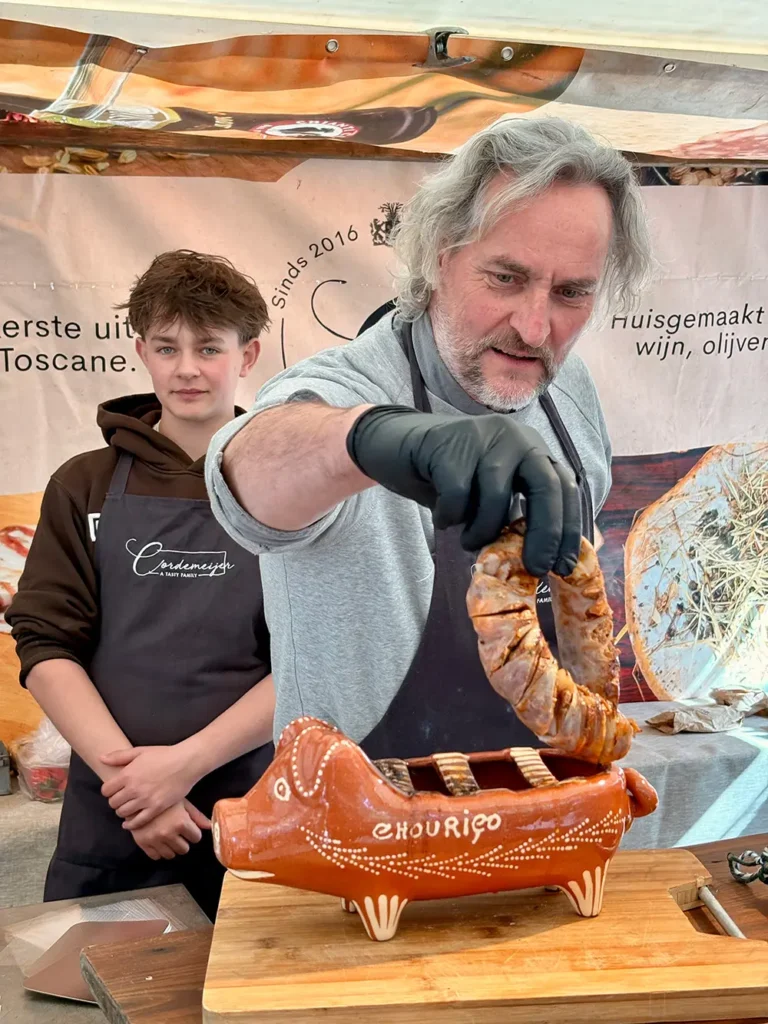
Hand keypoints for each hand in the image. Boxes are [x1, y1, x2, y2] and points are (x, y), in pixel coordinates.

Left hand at [100, 743, 200, 828]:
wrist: (186, 762)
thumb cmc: (164, 755)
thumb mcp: (140, 751)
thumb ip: (119, 756)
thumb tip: (101, 758)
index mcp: (128, 774)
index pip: (106, 790)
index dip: (108, 791)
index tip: (114, 790)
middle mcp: (134, 788)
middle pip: (113, 803)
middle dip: (115, 801)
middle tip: (121, 799)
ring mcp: (145, 800)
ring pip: (123, 813)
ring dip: (123, 811)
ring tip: (128, 808)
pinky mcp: (156, 808)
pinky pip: (137, 822)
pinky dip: (131, 824)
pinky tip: (130, 822)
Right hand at [131, 799, 210, 860]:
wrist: (137, 796)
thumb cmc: (163, 797)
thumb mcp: (182, 803)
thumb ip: (196, 816)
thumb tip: (209, 826)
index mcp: (181, 822)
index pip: (196, 837)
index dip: (193, 833)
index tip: (189, 828)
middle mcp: (168, 833)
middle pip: (184, 849)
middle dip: (183, 841)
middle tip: (178, 833)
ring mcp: (155, 840)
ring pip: (170, 855)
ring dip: (172, 848)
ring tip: (168, 837)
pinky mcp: (143, 844)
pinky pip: (155, 857)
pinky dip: (159, 851)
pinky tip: (159, 841)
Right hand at [347, 405, 580, 574]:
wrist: (400, 448)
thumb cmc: (452, 479)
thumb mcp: (493, 495)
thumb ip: (520, 516)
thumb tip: (551, 560)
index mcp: (532, 450)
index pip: (565, 488)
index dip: (569, 529)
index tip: (565, 567)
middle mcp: (516, 438)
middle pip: (544, 487)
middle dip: (544, 533)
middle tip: (535, 568)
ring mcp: (483, 437)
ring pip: (496, 495)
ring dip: (482, 530)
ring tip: (468, 542)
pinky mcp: (450, 444)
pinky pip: (458, 494)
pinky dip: (450, 515)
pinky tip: (443, 517)